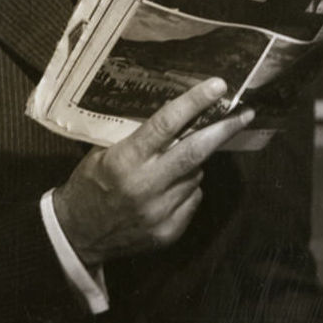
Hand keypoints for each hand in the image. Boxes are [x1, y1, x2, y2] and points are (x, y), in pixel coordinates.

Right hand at [50, 79, 253, 267]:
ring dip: (194, 164)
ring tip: (174, 164)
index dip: (194, 102)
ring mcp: (160, 211)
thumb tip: (179, 120)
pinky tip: (169, 190)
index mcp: (124, 161)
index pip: (166, 124)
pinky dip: (188, 188)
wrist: (77, 235)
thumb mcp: (103, 154)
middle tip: (244, 114)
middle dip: (223, 130)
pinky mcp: (170, 231)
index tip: (217, 86)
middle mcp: (146, 185)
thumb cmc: (89, 185)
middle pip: (195, 151)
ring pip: (196, 176)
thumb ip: (138, 140)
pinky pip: (193, 199)